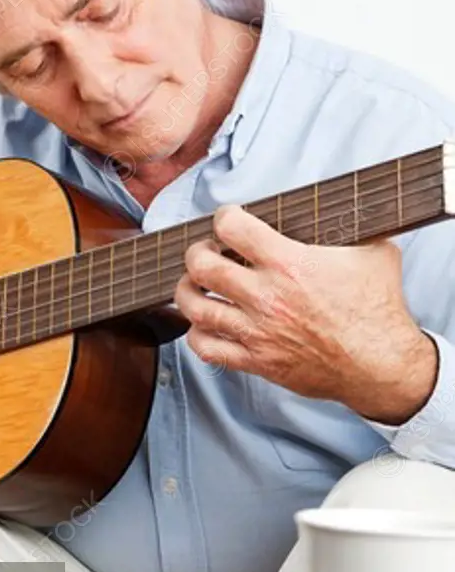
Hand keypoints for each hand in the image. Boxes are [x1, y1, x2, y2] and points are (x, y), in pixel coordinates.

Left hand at [174, 204, 437, 423]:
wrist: (381, 365)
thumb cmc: (379, 309)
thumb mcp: (373, 251)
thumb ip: (349, 227)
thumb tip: (344, 206)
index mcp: (289, 263)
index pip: (232, 227)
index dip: (224, 217)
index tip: (229, 220)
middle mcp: (266, 296)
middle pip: (201, 265)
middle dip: (198, 252)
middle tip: (207, 252)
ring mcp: (257, 331)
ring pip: (195, 306)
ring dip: (188, 290)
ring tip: (196, 284)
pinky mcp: (256, 360)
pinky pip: (206, 349)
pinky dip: (197, 333)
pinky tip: (205, 323)